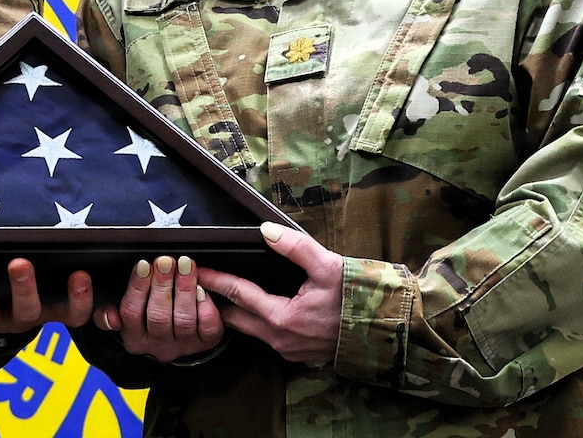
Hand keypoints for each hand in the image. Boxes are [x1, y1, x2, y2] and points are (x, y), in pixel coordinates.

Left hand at [0, 258, 92, 334]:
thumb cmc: (34, 288)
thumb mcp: (55, 285)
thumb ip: (74, 274)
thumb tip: (105, 248)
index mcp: (50, 309)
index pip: (72, 313)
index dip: (78, 299)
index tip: (80, 275)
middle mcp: (23, 318)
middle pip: (27, 310)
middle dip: (23, 287)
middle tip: (19, 264)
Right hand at [92, 254, 223, 362]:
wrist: (180, 334)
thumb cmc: (147, 313)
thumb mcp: (125, 314)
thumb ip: (108, 313)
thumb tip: (109, 317)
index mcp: (134, 338)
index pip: (131, 313)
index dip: (137, 287)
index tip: (143, 264)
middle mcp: (158, 346)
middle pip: (158, 315)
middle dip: (162, 283)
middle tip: (165, 261)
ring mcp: (183, 345)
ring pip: (183, 319)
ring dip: (184, 288)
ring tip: (185, 266)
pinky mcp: (205, 343)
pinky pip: (207, 326)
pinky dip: (205, 306)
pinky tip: (202, 288)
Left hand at [196, 221, 343, 365]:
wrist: (384, 330)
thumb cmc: (357, 298)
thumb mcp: (328, 266)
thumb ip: (296, 247)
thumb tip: (267, 230)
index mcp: (283, 319)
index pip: (238, 295)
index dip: (216, 279)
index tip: (197, 269)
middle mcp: (280, 340)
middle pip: (236, 318)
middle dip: (215, 300)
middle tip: (198, 282)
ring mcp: (289, 350)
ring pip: (250, 329)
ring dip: (234, 311)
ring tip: (218, 292)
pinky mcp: (298, 352)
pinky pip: (265, 336)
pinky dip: (252, 320)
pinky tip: (250, 306)